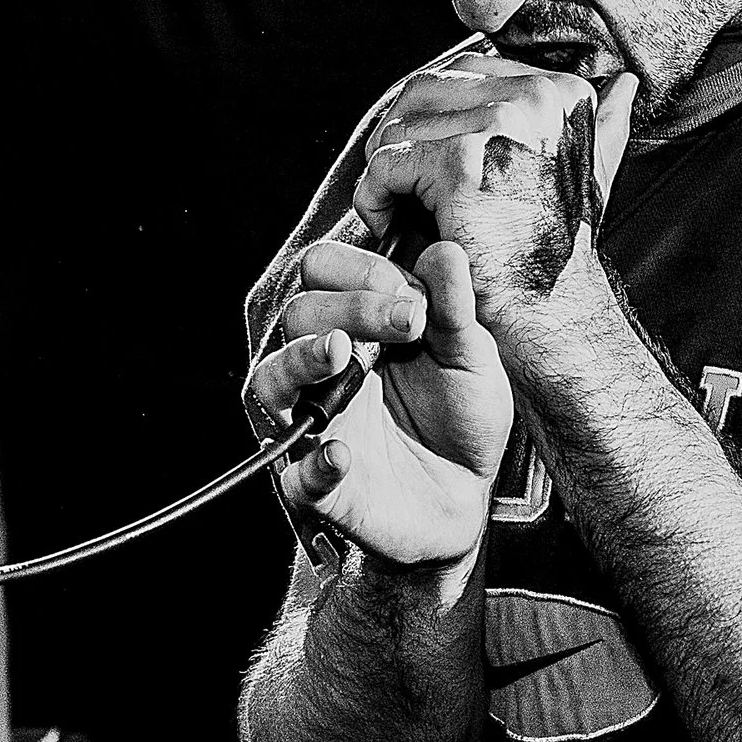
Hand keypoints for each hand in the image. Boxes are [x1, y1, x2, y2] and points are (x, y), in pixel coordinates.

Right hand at [245, 239, 513, 568]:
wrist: (468, 492)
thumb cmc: (460, 414)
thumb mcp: (470, 356)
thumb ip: (456, 308)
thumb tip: (447, 249)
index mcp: (357, 324)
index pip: (324, 272)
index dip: (363, 273)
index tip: (418, 299)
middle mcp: (324, 366)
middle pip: (299, 315)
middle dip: (350, 307)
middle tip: (408, 321)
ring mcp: (314, 423)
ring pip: (271, 382)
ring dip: (300, 361)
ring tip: (337, 353)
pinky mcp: (318, 485)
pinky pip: (296, 475)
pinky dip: (313, 465)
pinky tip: (342, 454)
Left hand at [355, 55, 614, 338]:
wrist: (548, 313)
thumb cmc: (554, 250)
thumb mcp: (588, 177)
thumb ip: (602, 126)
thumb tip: (628, 82)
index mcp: (563, 91)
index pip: (467, 71)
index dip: (438, 118)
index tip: (436, 170)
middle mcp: (537, 95)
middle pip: (426, 88)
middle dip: (403, 136)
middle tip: (399, 188)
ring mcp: (500, 125)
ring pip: (401, 120)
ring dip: (385, 166)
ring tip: (395, 207)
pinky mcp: (460, 160)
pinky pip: (386, 159)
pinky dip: (375, 195)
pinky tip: (389, 224)